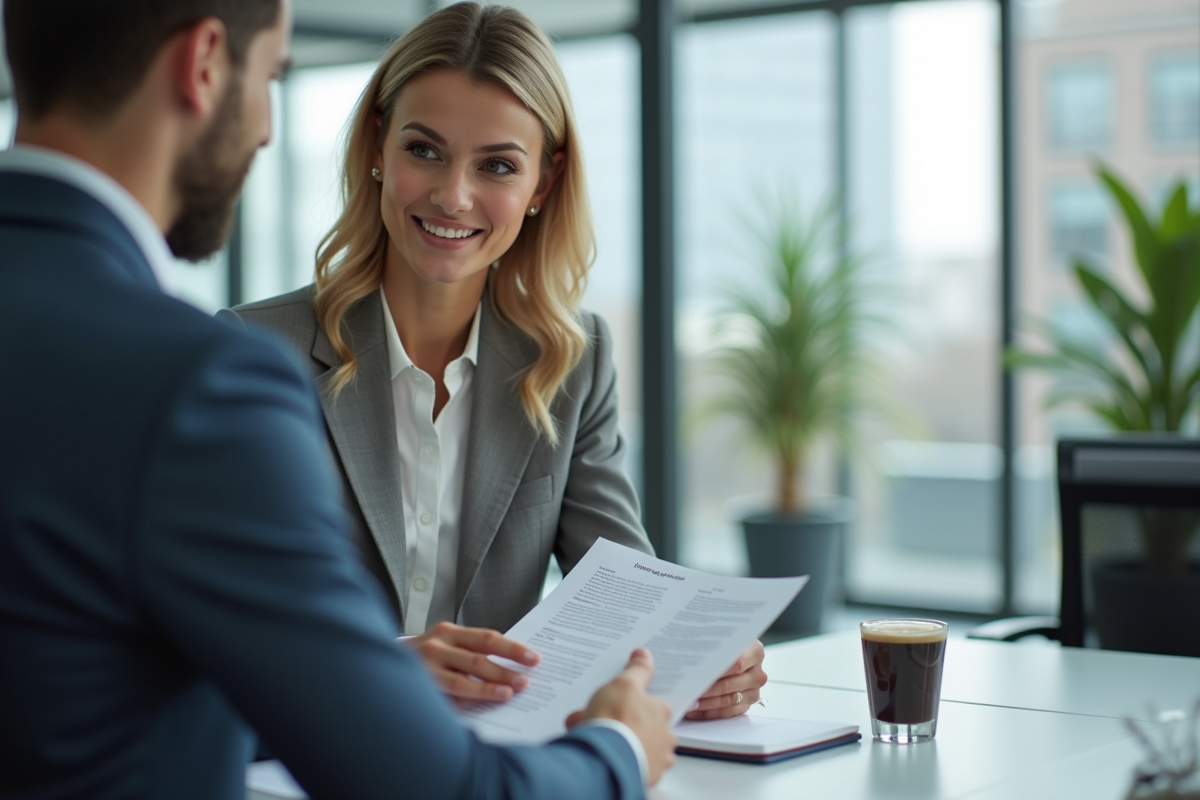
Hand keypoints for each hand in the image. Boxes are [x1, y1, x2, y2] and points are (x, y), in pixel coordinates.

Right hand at [405, 622, 538, 702]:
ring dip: (488, 687)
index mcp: (449, 632)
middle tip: (525, 682)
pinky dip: (466, 700)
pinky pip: (446, 694)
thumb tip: (509, 671)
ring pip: (463, 678)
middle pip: (479, 657)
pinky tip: (480, 705)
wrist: (381, 664)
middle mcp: (437, 644)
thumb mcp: (446, 648)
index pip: (487, 638)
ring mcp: (425, 665)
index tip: (534, 659)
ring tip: (508, 694)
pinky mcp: (418, 684)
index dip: (512, 649)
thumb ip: (470, 655)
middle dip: (505, 671)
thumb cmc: (423, 660)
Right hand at [566, 649, 674, 786]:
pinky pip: (630, 766)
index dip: (630, 702)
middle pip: (644, 726)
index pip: (652, 703)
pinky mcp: (642, 778)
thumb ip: (636, 670)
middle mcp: (664, 737)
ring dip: (619, 742)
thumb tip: (644, 654)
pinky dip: (615, 759)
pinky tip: (598, 753)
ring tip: (595, 737)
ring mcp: (655, 760)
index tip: (615, 704)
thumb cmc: (617, 720)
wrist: (605, 760)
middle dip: (623, 723)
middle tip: (600, 720)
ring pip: (637, 747)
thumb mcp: (624, 684)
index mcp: (663, 713)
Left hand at [685, 639, 766, 719]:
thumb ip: (710, 648)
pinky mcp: (747, 704)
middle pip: (730, 684)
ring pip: (729, 701)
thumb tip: (692, 659)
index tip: (696, 676)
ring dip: (706, 704)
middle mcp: (758, 672)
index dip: (715, 672)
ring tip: (689, 703)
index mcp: (755, 652)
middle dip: (707, 690)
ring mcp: (754, 690)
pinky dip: (710, 712)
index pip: (735, 664)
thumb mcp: (719, 638)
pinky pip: (728, 712)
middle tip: (688, 692)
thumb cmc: (723, 643)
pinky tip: (695, 710)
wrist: (732, 650)